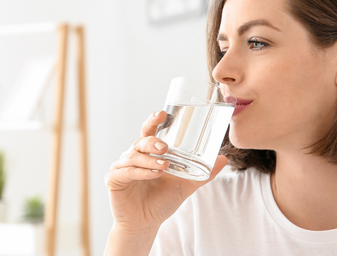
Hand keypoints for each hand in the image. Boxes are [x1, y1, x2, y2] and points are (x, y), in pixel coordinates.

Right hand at [105, 110, 227, 232]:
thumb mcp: (185, 186)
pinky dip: (140, 172)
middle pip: (141, 141)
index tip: (162, 113)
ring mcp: (121, 167)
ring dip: (149, 159)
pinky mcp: (114, 180)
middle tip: (165, 147)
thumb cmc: (161, 201)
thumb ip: (202, 173)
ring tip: (164, 166)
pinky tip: (153, 175)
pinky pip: (126, 172)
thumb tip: (223, 159)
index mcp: (148, 153)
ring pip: (133, 156)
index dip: (153, 120)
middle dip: (153, 142)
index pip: (149, 131)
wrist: (145, 224)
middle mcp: (133, 156)